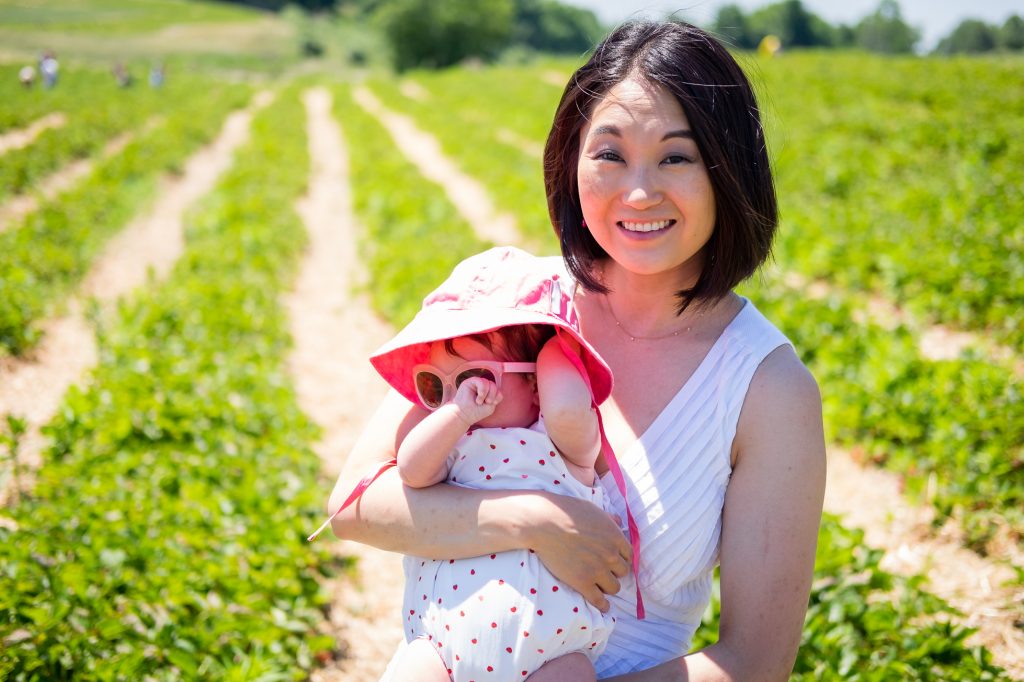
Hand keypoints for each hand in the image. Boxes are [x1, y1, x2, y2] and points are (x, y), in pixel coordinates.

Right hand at [449, 376, 501, 424]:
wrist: (463, 415)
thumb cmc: (476, 412)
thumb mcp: (490, 406)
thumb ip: (496, 396)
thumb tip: (497, 386)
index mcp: (488, 392)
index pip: (498, 390)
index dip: (497, 397)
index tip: (491, 404)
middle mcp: (483, 387)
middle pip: (494, 386)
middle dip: (492, 396)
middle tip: (485, 403)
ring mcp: (477, 383)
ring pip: (489, 383)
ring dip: (486, 394)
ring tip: (479, 402)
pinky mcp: (471, 381)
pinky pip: (481, 381)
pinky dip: (483, 390)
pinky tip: (479, 397)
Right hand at [526, 492, 630, 611]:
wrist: (544, 523)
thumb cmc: (566, 511)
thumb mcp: (592, 510)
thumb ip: (608, 519)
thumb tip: (618, 520)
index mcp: (615, 536)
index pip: (629, 554)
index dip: (622, 558)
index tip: (615, 561)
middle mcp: (610, 555)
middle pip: (623, 572)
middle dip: (615, 571)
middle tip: (605, 571)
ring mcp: (597, 570)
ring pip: (614, 587)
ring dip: (608, 586)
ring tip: (602, 586)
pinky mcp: (583, 582)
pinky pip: (599, 600)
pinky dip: (603, 605)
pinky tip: (603, 606)